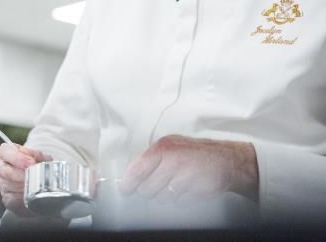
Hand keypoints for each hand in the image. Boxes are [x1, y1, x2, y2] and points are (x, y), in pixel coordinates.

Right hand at [0, 143, 52, 215]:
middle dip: (19, 174)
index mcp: (6, 152)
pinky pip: (12, 198)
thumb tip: (32, 159)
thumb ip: (36, 155)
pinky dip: (22, 197)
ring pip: (7, 185)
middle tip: (33, 175)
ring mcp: (1, 183)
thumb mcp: (40, 156)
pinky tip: (31, 194)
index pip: (4, 151)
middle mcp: (0, 167)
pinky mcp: (6, 197)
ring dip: (22, 186)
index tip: (31, 162)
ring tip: (35, 184)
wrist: (40, 181)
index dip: (17, 157)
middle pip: (3, 170)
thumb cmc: (37, 164)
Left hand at [118, 135, 258, 203]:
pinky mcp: (198, 190)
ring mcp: (187, 176)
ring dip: (166, 194)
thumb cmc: (192, 153)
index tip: (124, 189)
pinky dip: (181, 198)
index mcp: (163, 148)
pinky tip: (188, 187)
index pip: (137, 170)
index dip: (128, 183)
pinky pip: (179, 202)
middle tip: (159, 183)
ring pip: (161, 197)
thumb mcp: (169, 147)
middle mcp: (174, 160)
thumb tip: (129, 176)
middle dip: (150, 190)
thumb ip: (150, 159)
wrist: (224, 159)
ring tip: (177, 182)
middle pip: (147, 189)